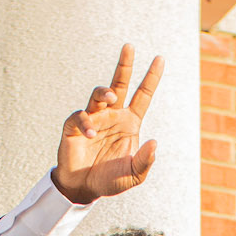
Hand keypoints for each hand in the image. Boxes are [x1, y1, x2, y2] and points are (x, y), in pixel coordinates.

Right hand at [53, 45, 163, 203]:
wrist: (84, 189)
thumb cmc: (110, 180)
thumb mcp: (134, 175)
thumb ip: (145, 161)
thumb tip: (155, 143)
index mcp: (129, 123)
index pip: (143, 96)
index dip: (151, 78)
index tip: (160, 59)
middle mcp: (112, 116)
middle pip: (119, 84)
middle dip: (125, 65)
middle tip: (130, 46)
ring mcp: (93, 119)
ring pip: (99, 95)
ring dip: (104, 92)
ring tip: (111, 96)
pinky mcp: (74, 127)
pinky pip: (80, 116)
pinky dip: (85, 123)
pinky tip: (90, 134)